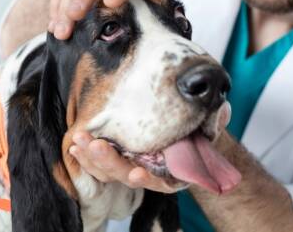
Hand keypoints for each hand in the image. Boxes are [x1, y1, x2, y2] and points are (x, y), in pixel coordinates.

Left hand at [68, 103, 232, 192]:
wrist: (189, 127)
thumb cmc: (199, 124)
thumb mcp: (212, 120)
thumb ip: (213, 120)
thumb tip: (217, 112)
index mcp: (175, 170)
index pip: (160, 180)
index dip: (148, 179)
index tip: (138, 174)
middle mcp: (153, 172)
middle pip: (128, 175)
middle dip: (110, 163)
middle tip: (97, 146)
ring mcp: (134, 166)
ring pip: (110, 170)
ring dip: (92, 157)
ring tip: (80, 142)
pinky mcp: (118, 157)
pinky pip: (99, 163)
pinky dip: (87, 155)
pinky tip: (75, 146)